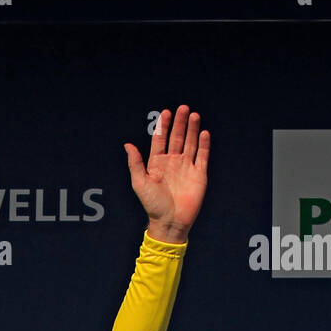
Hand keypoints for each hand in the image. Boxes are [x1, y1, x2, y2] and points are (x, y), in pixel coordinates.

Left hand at [124, 105, 210, 243]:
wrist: (170, 222)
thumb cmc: (153, 204)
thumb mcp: (140, 183)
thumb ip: (135, 163)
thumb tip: (127, 145)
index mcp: (157, 163)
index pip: (160, 140)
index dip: (163, 126)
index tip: (165, 113)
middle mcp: (172, 162)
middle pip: (177, 138)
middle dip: (179, 123)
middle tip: (183, 108)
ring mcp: (186, 167)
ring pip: (190, 143)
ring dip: (192, 129)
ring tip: (193, 114)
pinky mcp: (199, 174)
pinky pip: (202, 156)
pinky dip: (204, 144)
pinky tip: (203, 133)